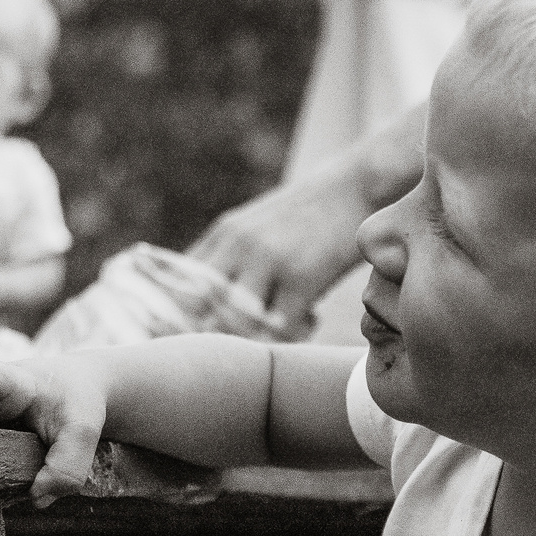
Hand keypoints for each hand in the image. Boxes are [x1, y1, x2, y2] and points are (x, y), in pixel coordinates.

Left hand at [188, 172, 373, 332]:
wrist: (358, 186)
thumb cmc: (312, 213)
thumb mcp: (260, 226)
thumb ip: (234, 257)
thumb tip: (210, 302)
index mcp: (225, 235)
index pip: (179, 282)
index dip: (177, 314)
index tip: (188, 336)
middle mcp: (239, 246)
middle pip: (200, 306)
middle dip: (208, 334)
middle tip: (233, 349)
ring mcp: (269, 262)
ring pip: (238, 321)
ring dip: (254, 337)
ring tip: (277, 332)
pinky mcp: (302, 278)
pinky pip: (281, 328)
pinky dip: (292, 334)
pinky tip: (310, 321)